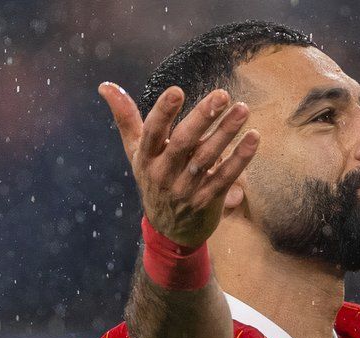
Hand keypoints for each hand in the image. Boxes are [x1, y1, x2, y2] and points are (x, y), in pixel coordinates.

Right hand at [98, 82, 260, 246]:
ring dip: (226, 132)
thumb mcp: (136, 152)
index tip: (177, 90)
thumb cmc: (153, 180)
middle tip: (222, 95)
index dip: (163, 112)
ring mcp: (187, 188)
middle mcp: (164, 173)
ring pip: (208, 157)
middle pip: (184, 142)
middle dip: (203, 117)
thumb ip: (125, 118)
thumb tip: (106, 85)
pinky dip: (241, 158)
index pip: (152, 132)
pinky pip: (226, 176)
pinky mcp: (208, 199)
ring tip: (242, 110)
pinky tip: (254, 137)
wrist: (169, 230)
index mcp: (146, 158)